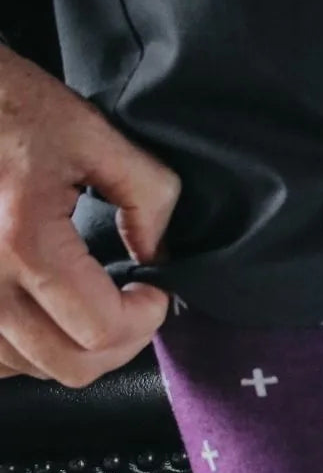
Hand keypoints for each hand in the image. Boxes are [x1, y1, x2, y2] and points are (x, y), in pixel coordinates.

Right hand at [0, 46, 179, 386]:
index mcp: (23, 240)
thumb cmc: (4, 104)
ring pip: (33, 368)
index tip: (154, 292)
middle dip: (120, 345)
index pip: (103, 328)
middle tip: (135, 312)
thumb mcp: (89, 131)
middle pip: (71, 365)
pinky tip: (50, 319)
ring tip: (94, 310)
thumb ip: (147, 194)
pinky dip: (30, 351)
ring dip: (77, 351)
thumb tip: (158, 253)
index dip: (147, 319)